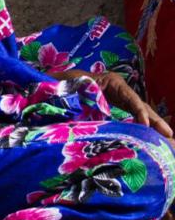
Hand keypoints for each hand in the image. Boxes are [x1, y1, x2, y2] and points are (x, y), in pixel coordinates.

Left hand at [49, 69, 172, 138]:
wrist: (55, 82)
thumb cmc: (63, 84)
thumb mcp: (74, 87)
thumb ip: (86, 95)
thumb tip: (95, 108)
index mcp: (113, 82)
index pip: (131, 98)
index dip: (139, 112)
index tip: (146, 125)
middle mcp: (121, 88)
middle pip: (141, 105)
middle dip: (155, 120)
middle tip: (169, 134)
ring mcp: (121, 96)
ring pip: (140, 111)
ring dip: (153, 125)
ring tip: (168, 137)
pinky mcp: (118, 104)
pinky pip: (133, 115)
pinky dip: (141, 125)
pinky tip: (149, 136)